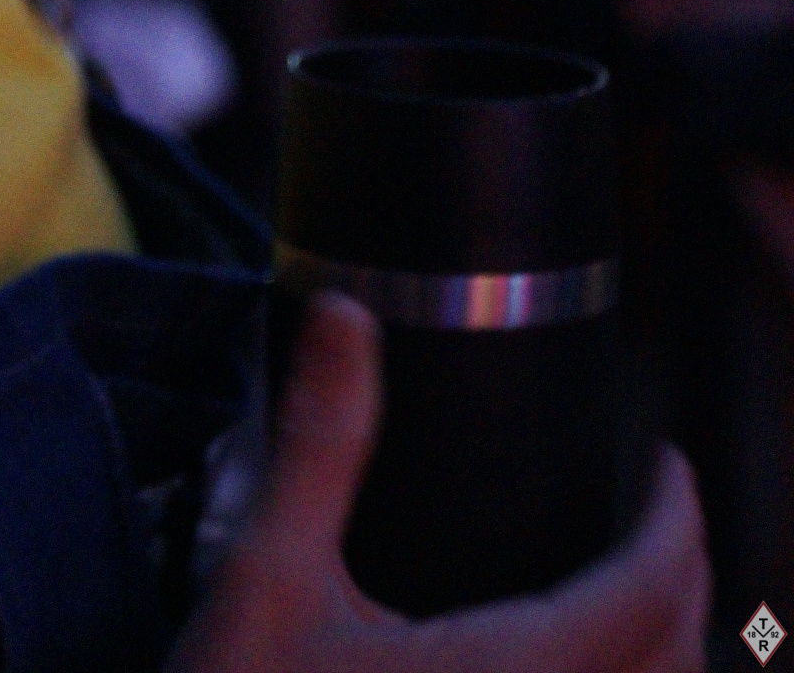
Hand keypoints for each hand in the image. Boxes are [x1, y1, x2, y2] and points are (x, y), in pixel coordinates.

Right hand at [173, 295, 709, 671]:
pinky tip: (576, 665)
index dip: (674, 520)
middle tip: (654, 515)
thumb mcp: (268, 575)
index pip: (645, 593)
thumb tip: (345, 313)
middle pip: (672, 660)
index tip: (665, 465)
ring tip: (627, 591)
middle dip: (681, 578)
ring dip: (661, 649)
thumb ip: (320, 443)